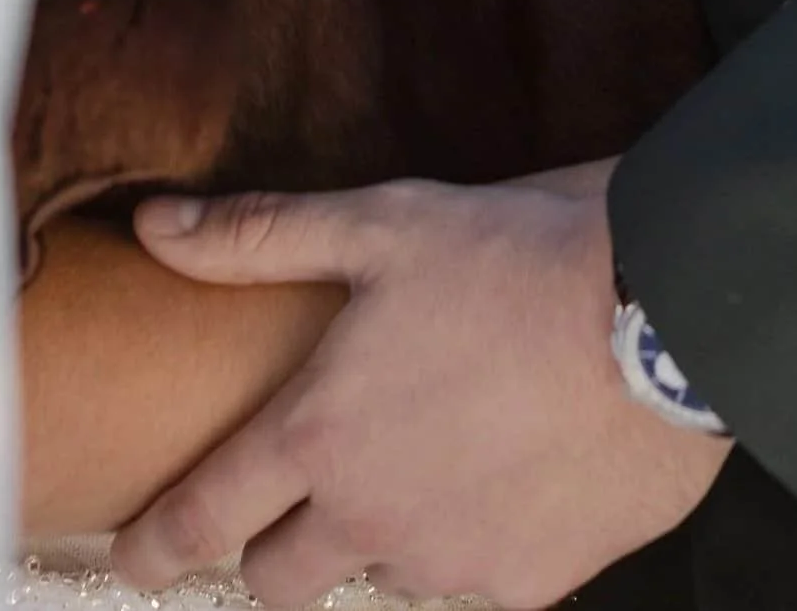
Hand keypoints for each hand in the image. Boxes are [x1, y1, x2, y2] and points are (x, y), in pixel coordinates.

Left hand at [106, 161, 730, 607]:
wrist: (662, 312)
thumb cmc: (516, 256)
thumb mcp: (382, 222)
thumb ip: (260, 235)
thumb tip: (155, 227)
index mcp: (319, 435)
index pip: (201, 520)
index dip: (152, 546)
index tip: (134, 557)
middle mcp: (370, 518)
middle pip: (278, 581)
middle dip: (275, 549)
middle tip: (305, 495)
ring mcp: (450, 562)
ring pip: (383, 575)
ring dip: (390, 531)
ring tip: (441, 451)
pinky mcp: (528, 584)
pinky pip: (476, 579)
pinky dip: (478, 537)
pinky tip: (514, 470)